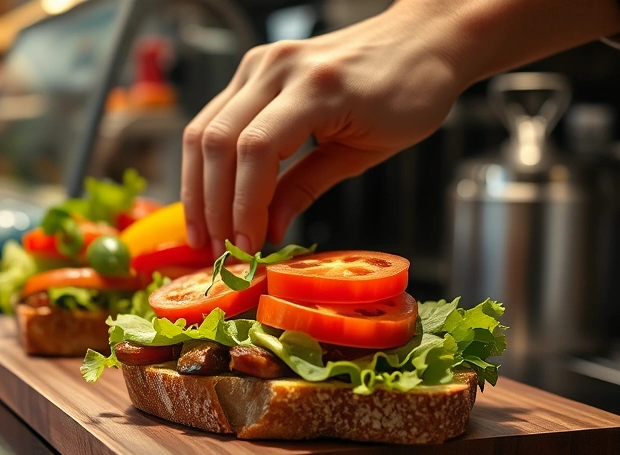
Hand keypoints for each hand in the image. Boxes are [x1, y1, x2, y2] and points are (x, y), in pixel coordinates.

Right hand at [181, 0, 467, 252]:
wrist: (420, 39)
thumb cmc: (408, 93)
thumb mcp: (364, 152)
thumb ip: (308, 186)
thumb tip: (267, 228)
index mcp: (316, 87)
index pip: (257, 149)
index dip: (243, 205)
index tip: (246, 246)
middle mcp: (279, 67)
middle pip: (219, 140)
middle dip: (213, 204)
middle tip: (220, 251)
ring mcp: (261, 64)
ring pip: (205, 129)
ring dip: (198, 187)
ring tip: (205, 234)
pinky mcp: (254, 69)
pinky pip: (215, 117)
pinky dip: (208, 162)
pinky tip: (211, 197)